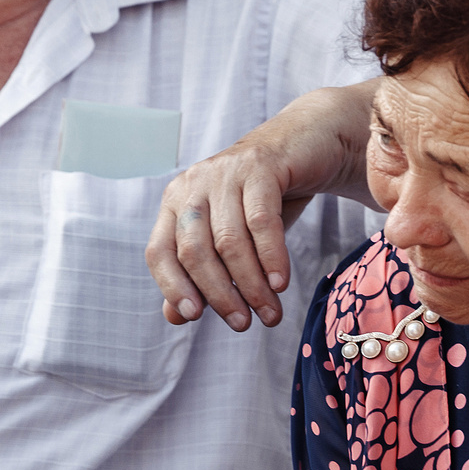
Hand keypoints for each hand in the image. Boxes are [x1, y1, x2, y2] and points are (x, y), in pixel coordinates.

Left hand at [147, 78, 379, 332]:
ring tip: (270, 313)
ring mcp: (225, 173)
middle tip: (243, 324)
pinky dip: (271, 258)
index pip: (159, 252)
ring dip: (251, 285)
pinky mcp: (260, 167)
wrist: (309, 145)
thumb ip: (201, 275)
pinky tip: (280, 283)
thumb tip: (175, 317)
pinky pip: (261, 222)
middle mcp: (193, 185)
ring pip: (229, 241)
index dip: (172, 287)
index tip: (193, 317)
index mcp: (176, 203)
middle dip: (219, 295)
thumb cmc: (265, 200)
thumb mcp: (232, 238)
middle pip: (195, 251)